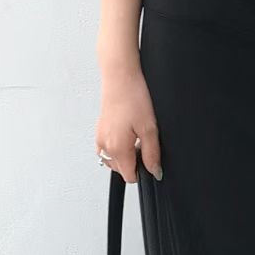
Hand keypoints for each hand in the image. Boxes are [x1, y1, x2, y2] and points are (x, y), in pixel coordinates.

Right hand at [95, 62, 161, 182]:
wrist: (120, 78)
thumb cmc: (134, 97)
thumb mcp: (149, 128)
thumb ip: (152, 154)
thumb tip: (155, 171)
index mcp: (117, 148)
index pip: (129, 176)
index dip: (143, 170)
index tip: (149, 158)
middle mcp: (104, 146)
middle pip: (121, 169)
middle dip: (134, 161)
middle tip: (143, 141)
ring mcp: (99, 138)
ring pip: (114, 160)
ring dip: (125, 154)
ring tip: (134, 135)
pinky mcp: (99, 131)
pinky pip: (108, 148)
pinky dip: (118, 146)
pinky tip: (126, 132)